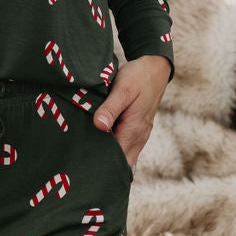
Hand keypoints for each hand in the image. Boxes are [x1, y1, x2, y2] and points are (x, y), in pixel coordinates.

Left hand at [91, 55, 171, 172]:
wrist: (155, 68)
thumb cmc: (138, 77)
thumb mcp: (123, 89)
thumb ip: (110, 109)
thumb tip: (98, 126)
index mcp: (133, 132)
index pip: (116, 161)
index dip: (100, 165)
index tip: (82, 167)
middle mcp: (138, 138)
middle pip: (120, 164)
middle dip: (102, 166)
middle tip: (79, 165)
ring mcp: (138, 135)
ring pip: (122, 156)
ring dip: (107, 156)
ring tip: (85, 156)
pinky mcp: (136, 130)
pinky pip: (124, 146)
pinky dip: (112, 148)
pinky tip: (97, 142)